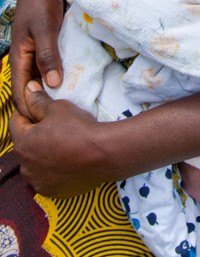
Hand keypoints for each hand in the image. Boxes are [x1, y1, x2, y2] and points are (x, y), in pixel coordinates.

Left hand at [9, 81, 104, 196]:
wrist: (102, 154)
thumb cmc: (78, 128)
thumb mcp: (57, 108)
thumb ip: (38, 100)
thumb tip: (27, 90)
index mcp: (22, 144)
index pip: (16, 121)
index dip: (27, 111)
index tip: (39, 107)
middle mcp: (25, 167)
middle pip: (25, 144)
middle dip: (35, 133)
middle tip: (54, 124)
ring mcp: (38, 182)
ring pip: (35, 162)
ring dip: (42, 153)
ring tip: (62, 143)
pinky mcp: (52, 191)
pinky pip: (47, 177)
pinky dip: (52, 169)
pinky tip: (66, 159)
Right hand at [11, 0, 64, 116]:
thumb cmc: (42, 2)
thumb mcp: (44, 29)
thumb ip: (48, 55)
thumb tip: (53, 86)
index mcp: (19, 57)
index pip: (20, 92)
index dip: (29, 109)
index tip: (44, 125)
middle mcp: (27, 58)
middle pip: (33, 88)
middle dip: (43, 102)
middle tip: (61, 118)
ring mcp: (39, 52)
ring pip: (44, 78)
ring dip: (54, 89)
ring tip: (70, 105)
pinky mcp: (51, 45)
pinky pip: (54, 65)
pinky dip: (61, 75)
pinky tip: (75, 83)